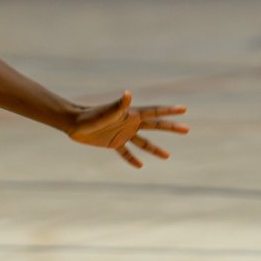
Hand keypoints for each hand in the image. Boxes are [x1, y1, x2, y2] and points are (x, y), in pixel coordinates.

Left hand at [67, 91, 188, 167]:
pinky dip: (132, 159)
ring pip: (144, 142)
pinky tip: (139, 166)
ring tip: (168, 156)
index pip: (155, 113)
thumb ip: (119, 105)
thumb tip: (128, 94)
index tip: (184, 109)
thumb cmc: (90, 116)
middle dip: (171, 128)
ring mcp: (123, 134)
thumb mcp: (106, 112)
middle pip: (155, 126)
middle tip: (187, 130)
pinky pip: (126, 152)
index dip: (170, 111)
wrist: (74, 123)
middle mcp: (131, 124)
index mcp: (132, 115)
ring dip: (155, 149)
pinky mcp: (114, 143)